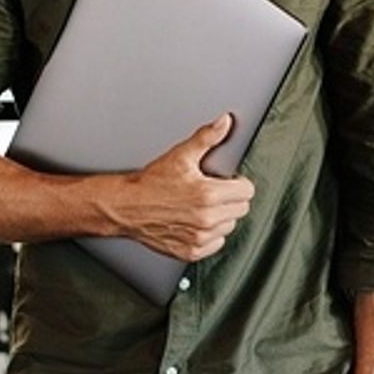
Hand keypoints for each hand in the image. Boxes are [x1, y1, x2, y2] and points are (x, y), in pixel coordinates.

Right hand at [102, 114, 254, 261]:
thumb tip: (224, 123)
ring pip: (229, 227)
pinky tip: (196, 222)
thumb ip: (206, 138)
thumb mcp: (180, 155)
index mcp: (208, 194)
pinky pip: (216, 244)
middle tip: (214, 192)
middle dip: (231, 199)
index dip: (239, 183)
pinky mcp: (192, 251)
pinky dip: (210, 235)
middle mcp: (206, 218)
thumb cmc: (151, 183)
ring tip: (203, 206)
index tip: (228, 181)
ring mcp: (199, 237)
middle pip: (241, 209)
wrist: (126, 206)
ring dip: (221, 217)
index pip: (247, 191)